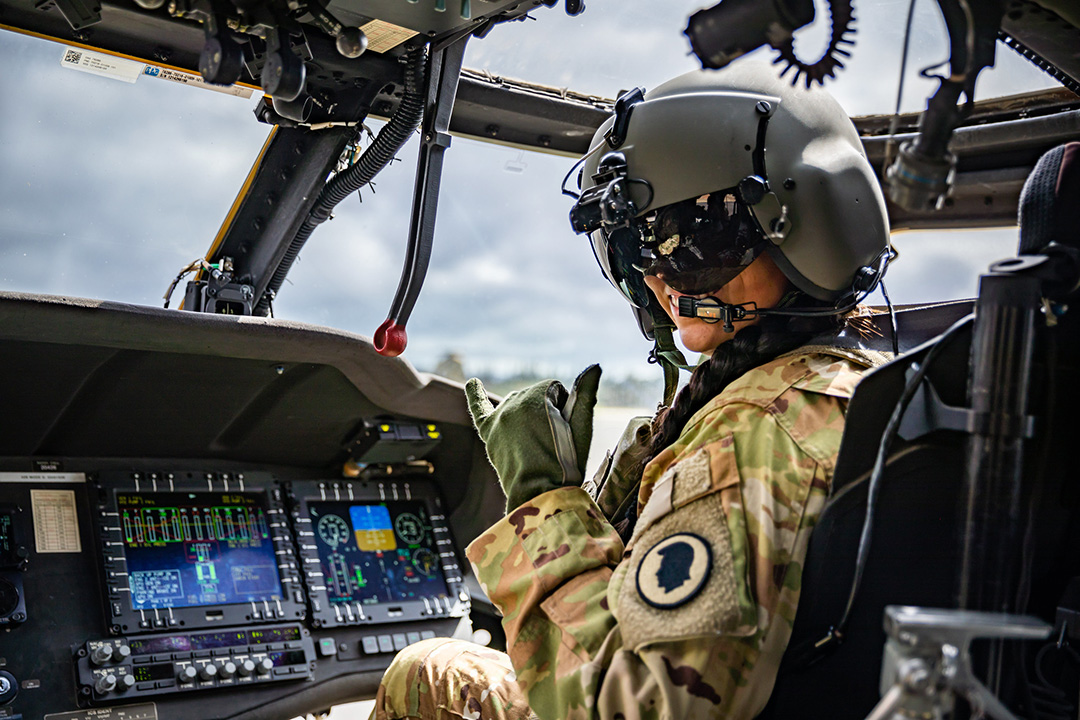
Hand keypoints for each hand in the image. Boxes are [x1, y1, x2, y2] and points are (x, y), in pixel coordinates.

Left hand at [466, 365, 601, 511]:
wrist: (541, 493)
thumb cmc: (567, 461)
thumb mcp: (582, 425)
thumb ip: (586, 392)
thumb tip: (594, 366)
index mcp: (537, 395)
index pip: (556, 389)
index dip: (566, 409)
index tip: (566, 431)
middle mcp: (514, 401)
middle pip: (537, 396)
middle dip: (549, 413)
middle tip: (553, 442)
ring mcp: (499, 417)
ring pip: (517, 403)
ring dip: (528, 413)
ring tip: (536, 442)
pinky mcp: (489, 433)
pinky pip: (478, 408)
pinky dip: (474, 394)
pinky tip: (472, 382)